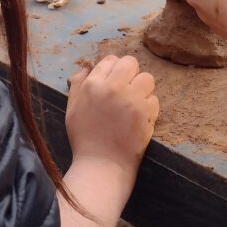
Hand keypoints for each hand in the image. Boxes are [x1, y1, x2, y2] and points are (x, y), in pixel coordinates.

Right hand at [66, 55, 158, 181]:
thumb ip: (78, 86)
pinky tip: (138, 119)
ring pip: (147, 78)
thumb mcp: (72, 109)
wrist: (102, 165)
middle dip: (130, 74)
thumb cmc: (85, 139)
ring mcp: (132, 100)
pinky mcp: (146, 113)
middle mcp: (113, 88)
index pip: (110, 60)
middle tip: (127, 90)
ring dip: (142, 89)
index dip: (114, 70)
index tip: (114, 82)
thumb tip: (86, 67)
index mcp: (92, 85)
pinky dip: (149, 108)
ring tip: (134, 104)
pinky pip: (154, 100)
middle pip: (131, 63)